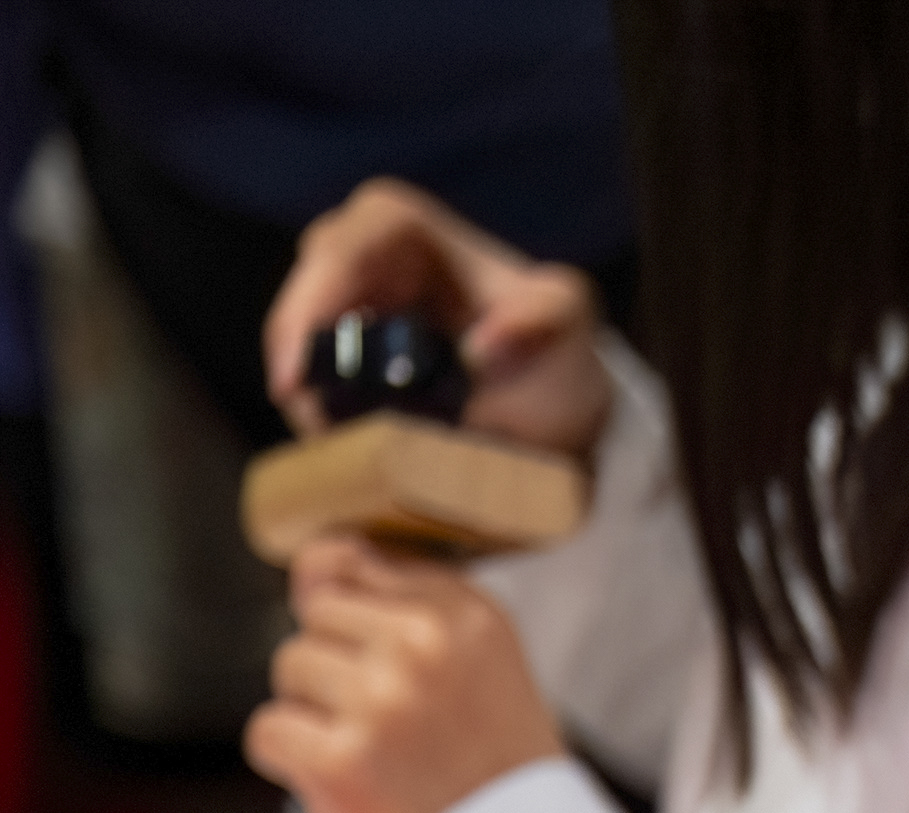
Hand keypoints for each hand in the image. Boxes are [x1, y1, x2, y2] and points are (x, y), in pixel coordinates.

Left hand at [246, 538, 566, 812]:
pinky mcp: (338, 760)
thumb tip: (310, 563)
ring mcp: (380, 702)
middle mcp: (426, 647)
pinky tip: (346, 786)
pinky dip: (293, 762)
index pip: (358, 563)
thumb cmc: (495, 772)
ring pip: (289, 669)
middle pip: (317, 616)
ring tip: (375, 757)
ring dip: (315, 713)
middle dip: (337, 666)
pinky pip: (268, 730)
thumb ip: (406, 607)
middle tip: (392, 726)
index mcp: (470, 615)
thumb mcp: (482, 668)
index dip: (363, 621)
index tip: (397, 668)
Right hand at [265, 178, 610, 454]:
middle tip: (316, 427)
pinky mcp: (335, 348)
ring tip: (340, 445)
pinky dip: (322, 413)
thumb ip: (540, 319)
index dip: (311, 306)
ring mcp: (339, 301)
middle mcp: (356, 250)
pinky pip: (307, 378)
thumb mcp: (566, 322)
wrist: (553, 399)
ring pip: (295, 345)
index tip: (299, 375)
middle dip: (298, 363)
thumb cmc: (556, 346)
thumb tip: (480, 352)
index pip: (340, 251)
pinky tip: (345, 445)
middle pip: (301, 300)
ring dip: (309, 397)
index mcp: (399, 225)